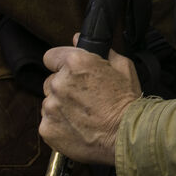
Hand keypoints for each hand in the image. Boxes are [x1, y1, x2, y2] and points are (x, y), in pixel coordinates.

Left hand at [39, 39, 141, 164]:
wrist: (127, 136)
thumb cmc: (128, 103)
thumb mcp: (124, 68)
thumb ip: (101, 51)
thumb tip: (79, 39)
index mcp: (76, 64)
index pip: (51, 56)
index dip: (61, 63)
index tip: (69, 71)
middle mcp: (59, 83)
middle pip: (51, 81)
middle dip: (64, 88)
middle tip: (85, 98)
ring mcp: (50, 107)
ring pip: (50, 103)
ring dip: (62, 107)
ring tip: (85, 116)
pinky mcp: (47, 128)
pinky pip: (49, 122)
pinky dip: (60, 125)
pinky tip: (79, 128)